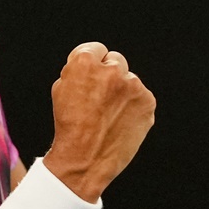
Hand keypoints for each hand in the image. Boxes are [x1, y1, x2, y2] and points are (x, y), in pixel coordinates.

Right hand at [44, 42, 155, 201]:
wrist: (84, 159)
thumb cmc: (69, 127)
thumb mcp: (61, 90)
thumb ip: (78, 70)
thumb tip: (95, 63)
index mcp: (84, 63)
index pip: (95, 49)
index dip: (93, 65)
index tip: (93, 76)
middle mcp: (111, 69)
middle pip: (116, 61)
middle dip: (110, 75)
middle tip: (101, 98)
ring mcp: (132, 85)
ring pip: (130, 81)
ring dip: (123, 92)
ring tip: (109, 116)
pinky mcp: (147, 101)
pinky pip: (141, 97)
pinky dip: (134, 107)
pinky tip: (121, 122)